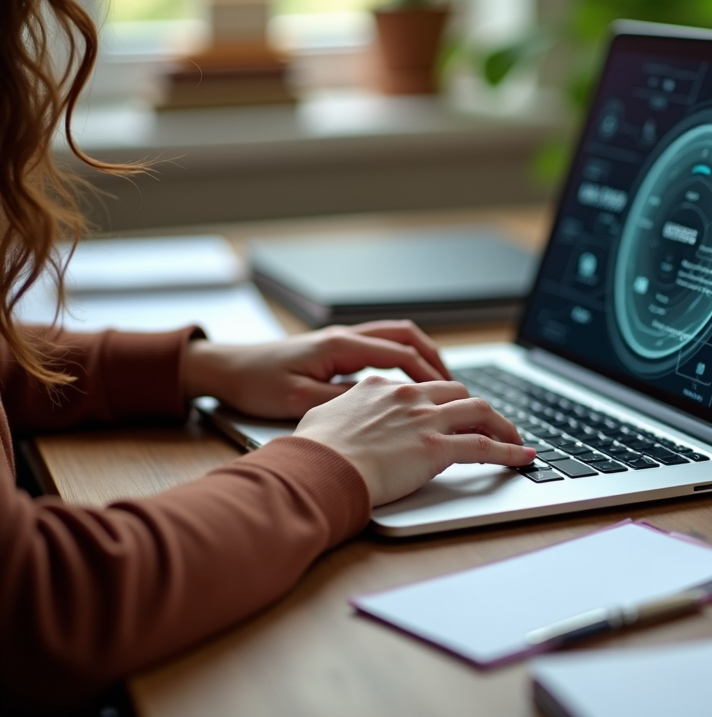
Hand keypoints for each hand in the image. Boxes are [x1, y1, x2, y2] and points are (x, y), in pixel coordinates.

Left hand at [182, 321, 451, 418]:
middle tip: (453, 385)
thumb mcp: (298, 400)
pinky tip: (405, 383)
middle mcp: (345, 336)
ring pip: (395, 338)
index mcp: (340, 345)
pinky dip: (402, 360)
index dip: (429, 373)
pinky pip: (380, 347)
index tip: (449, 394)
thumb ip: (342, 402)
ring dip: (420, 355)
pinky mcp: (334, 350)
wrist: (225, 368)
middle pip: (406, 336)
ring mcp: (340, 340)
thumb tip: (381, 408)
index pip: (400, 353)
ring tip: (438, 383)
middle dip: (435, 358)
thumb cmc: (255, 383)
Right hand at [293, 376, 534, 505]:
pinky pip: (485, 446)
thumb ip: (341, 411)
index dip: (442, 401)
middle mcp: (408, 397)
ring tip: (515, 438)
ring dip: (502, 424)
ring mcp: (426, 419)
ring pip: (480, 411)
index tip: (449, 413)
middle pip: (459, 393)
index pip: (423, 388)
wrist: (318, 468)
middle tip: (488, 424)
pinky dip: (509, 451)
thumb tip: (342, 417)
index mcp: (380, 387)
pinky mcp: (438, 447)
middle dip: (477, 408)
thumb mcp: (321, 417)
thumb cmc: (313, 450)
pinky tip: (522, 458)